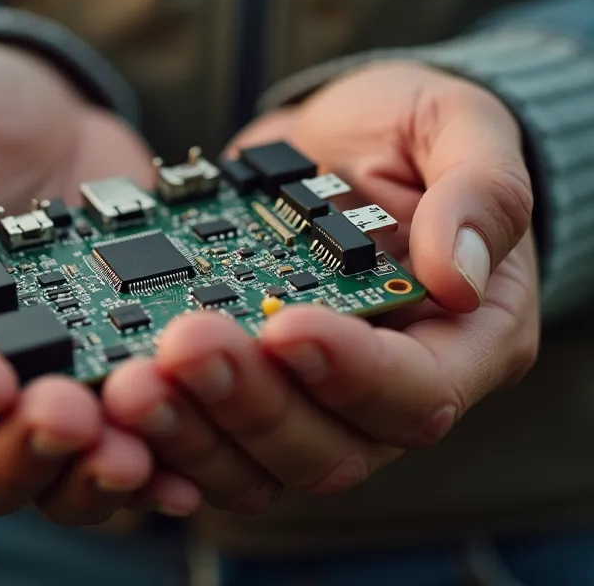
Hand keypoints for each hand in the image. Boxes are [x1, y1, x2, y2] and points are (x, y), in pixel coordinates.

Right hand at [0, 37, 199, 523]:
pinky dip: (160, 467)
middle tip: (78, 418)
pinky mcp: (108, 381)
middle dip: (22, 453)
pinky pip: (129, 450)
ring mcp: (40, 385)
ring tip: (144, 450)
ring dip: (95, 475)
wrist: (47, 117)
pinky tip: (197, 470)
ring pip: (52, 474)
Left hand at [102, 62, 539, 509]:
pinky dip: (159, 436)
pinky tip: (112, 398)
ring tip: (131, 380)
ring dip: (191, 432)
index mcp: (465, 341)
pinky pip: (204, 448)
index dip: (352, 374)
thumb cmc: (414, 135)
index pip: (417, 393)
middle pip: (328, 449)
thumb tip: (459, 274)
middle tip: (184, 344)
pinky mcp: (246, 396)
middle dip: (251, 404)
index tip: (286, 324)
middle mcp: (388, 394)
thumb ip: (481, 190)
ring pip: (257, 467)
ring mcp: (311, 405)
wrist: (340, 142)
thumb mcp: (460, 125)